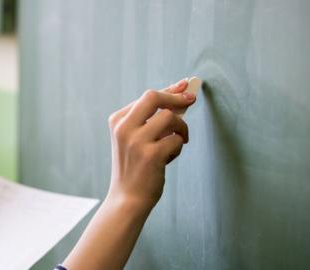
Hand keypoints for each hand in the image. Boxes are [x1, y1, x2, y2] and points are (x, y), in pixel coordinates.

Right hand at [106, 78, 195, 209]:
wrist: (127, 199)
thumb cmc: (135, 167)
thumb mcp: (134, 139)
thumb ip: (150, 120)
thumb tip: (180, 99)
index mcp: (118, 121)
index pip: (147, 97)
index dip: (169, 90)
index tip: (185, 86)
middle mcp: (124, 128)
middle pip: (153, 97)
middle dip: (176, 97)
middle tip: (191, 100)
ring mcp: (136, 141)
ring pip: (170, 117)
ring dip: (180, 128)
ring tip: (177, 142)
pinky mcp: (151, 155)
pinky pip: (176, 139)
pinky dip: (178, 146)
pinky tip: (169, 158)